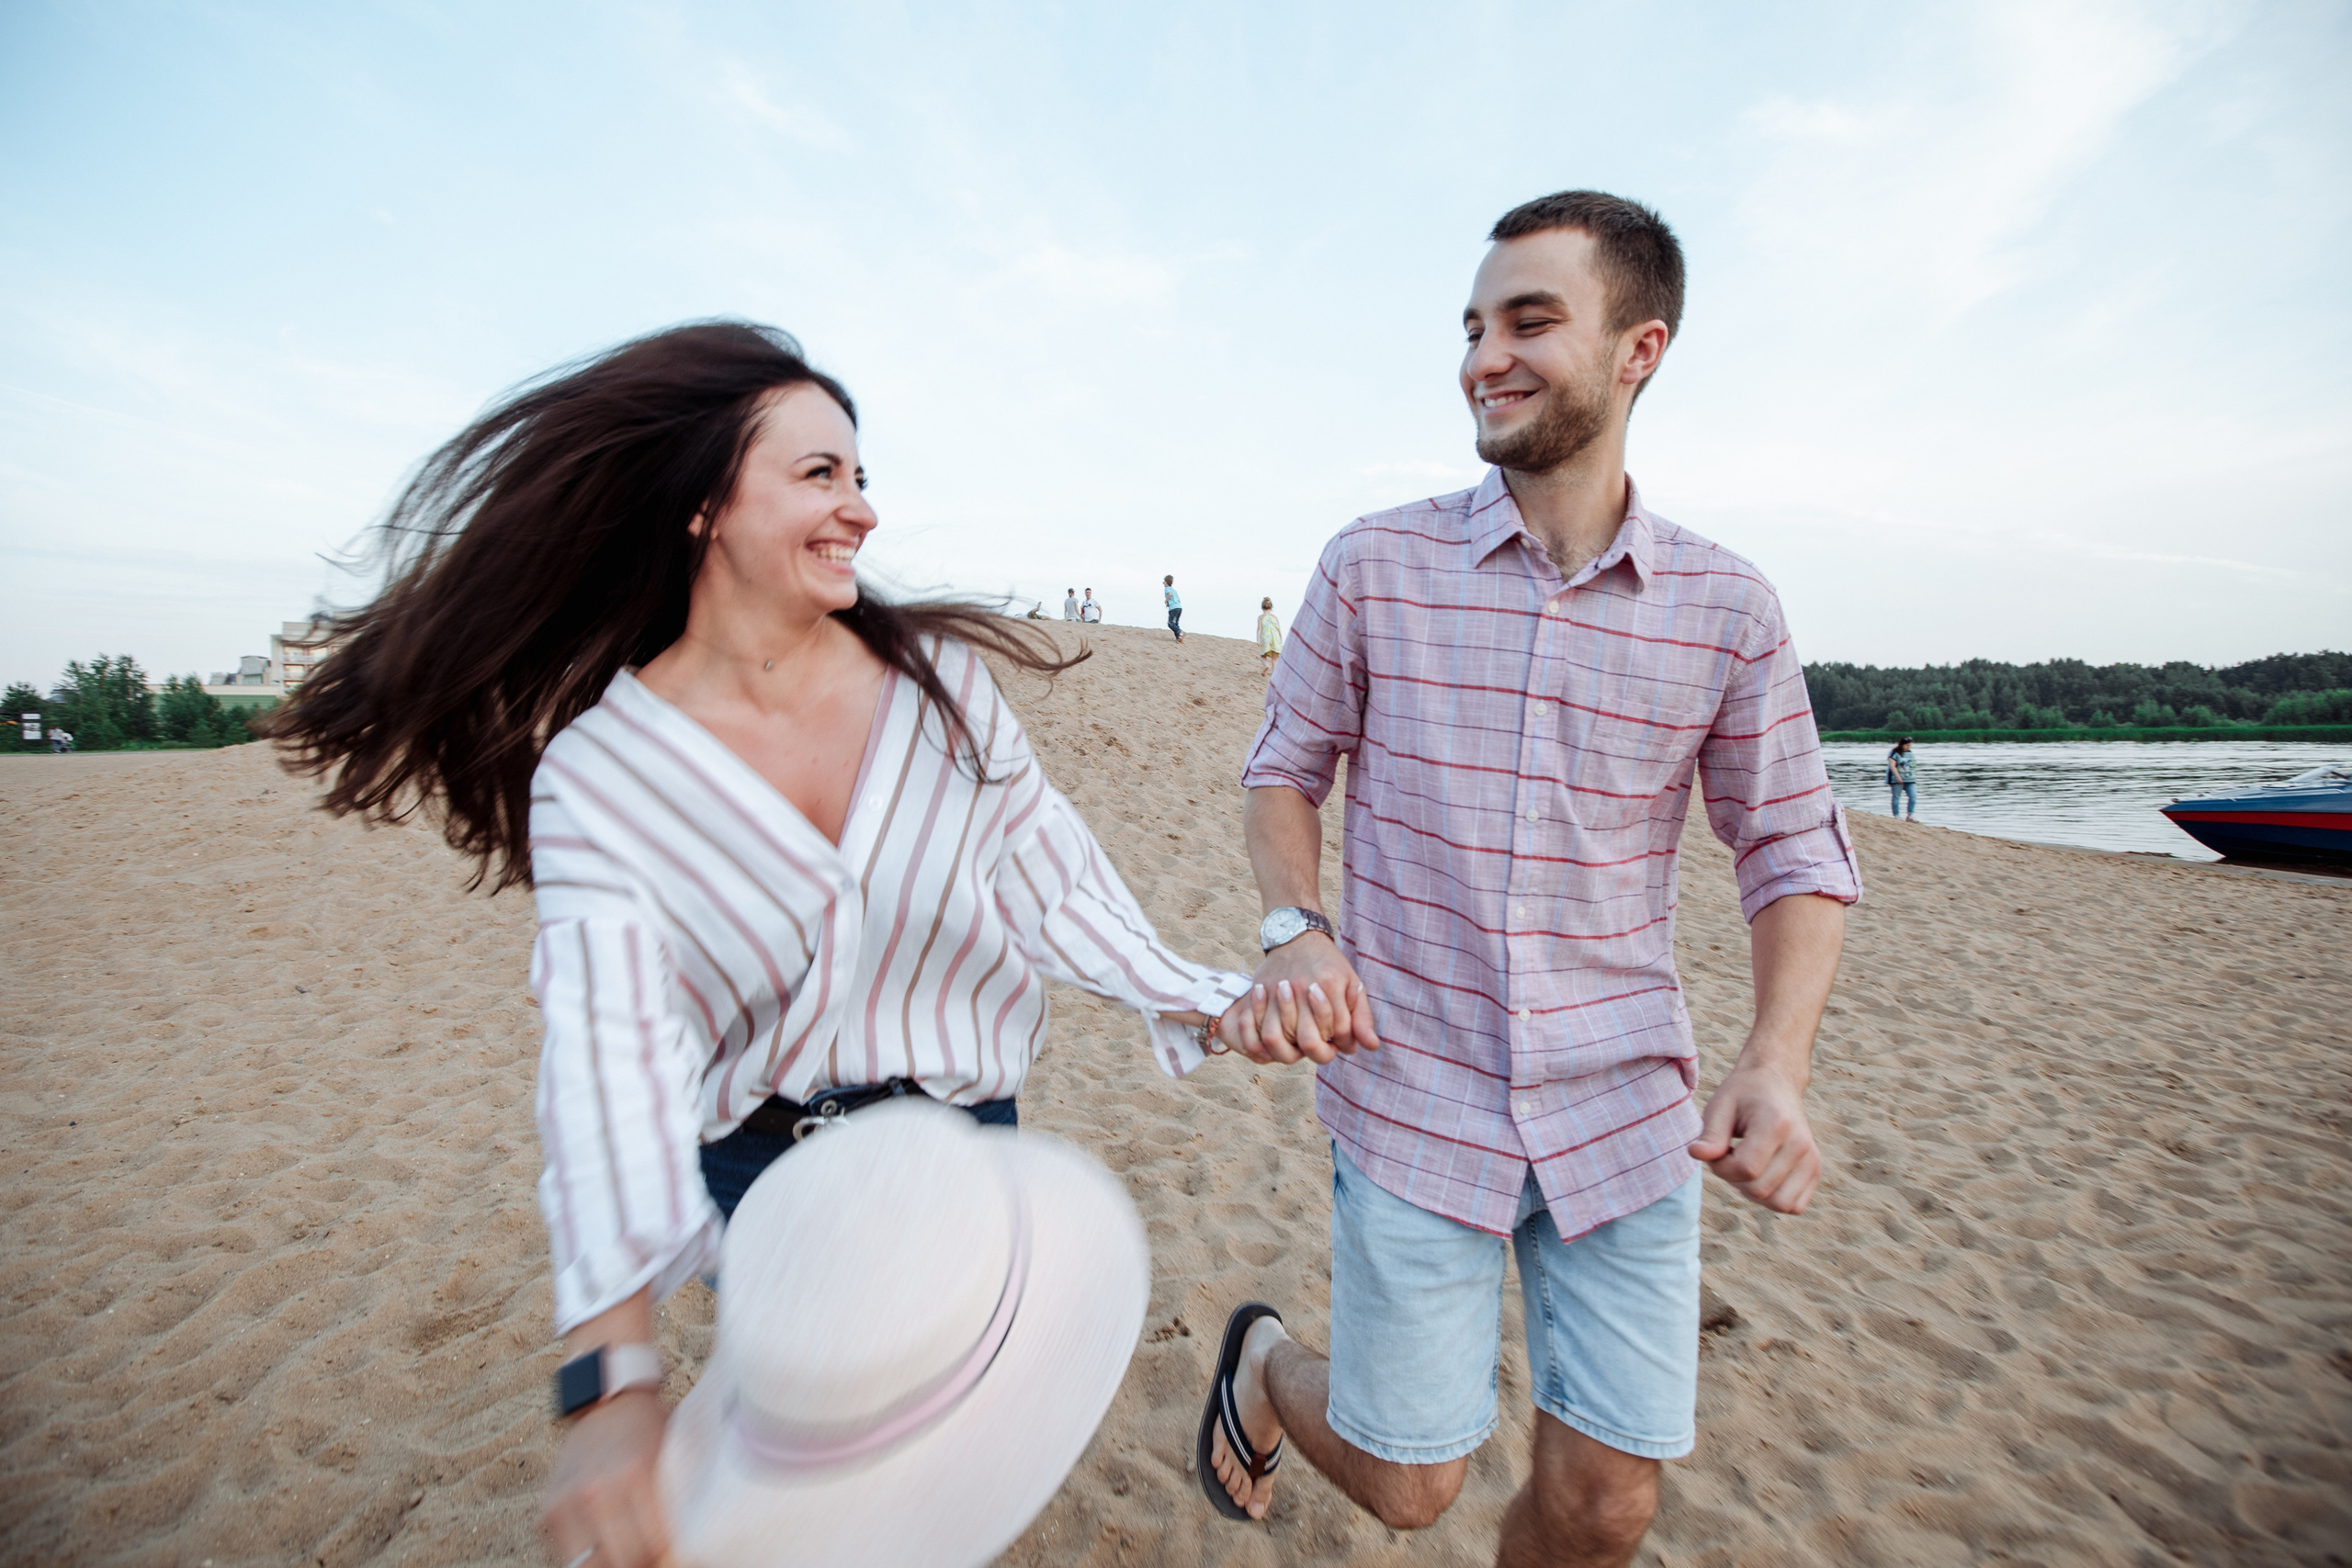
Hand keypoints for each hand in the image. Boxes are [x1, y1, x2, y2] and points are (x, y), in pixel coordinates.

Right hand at [541, 1390, 673, 1567]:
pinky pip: (566, 1557)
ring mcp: (568, 1501)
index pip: (656, 1547)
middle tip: (653, 1559)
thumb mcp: (672, 1457)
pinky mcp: (549, 1510)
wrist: (607, 1401)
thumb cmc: (647, 1429)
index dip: (671, 1560)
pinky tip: (605, 1552)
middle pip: (625, 1562)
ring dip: (613, 1565)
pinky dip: (587, 1562)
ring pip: (591, 1567)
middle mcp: (598, 1490)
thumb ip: (677, 1503)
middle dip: (645, 1564)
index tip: (677, 1558)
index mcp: (635, 1475)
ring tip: (630, 1558)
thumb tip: (684, 1551)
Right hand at [1222, 932, 1379, 1065]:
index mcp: (1330, 986)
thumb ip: (1362, 1018)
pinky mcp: (1261, 991)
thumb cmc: (1330, 965)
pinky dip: (1265, 1037)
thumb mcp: (1353, 985)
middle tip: (1323, 1043)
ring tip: (1303, 1040)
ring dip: (1291, 1046)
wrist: (1298, 937)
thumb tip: (1372, 1046)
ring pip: (1277, 1038)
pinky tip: (1280, 1036)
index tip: (1342, 1040)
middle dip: (1319, 1050)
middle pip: (1308, 1041)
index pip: (1340, 1032)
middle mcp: (1303, 989)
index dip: (1344, 1042)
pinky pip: (1256, 1026)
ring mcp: (1279, 990)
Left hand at [1687, 1061, 1819, 1213]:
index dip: (1721, 1167)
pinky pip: (1794, 1205)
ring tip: (1746, 1164)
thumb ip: (1710, 1134)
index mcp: (1777, 1124)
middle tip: (1728, 1154)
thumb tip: (1696, 1155)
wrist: (1775, 1080)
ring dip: (1752, 1191)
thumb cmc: (1743, 1094)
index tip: (1716, 1149)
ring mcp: (1812, 1159)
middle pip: (1760, 1190)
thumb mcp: (1719, 1106)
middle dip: (1733, 1179)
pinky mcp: (1815, 1170)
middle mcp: (1801, 1144)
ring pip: (1778, 1203)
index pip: (1746, 1169)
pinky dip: (1773, 1198)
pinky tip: (1762, 1174)